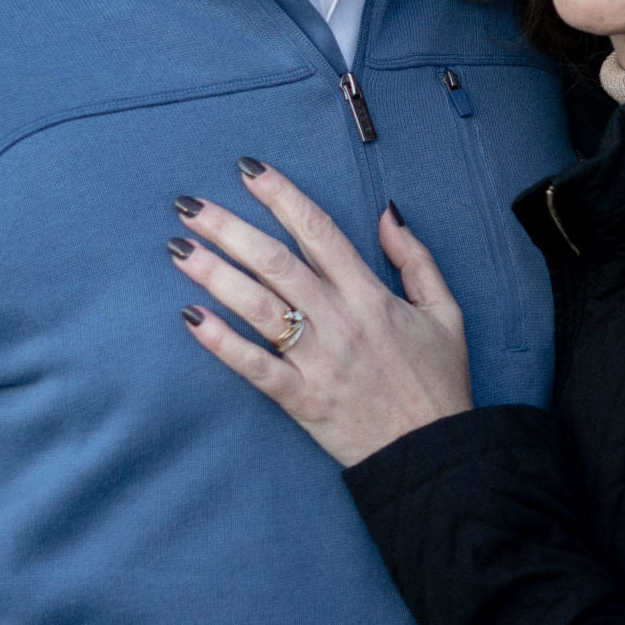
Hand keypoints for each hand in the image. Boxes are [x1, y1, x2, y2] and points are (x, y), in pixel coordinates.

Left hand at [167, 161, 473, 467]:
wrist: (433, 453)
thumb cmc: (438, 382)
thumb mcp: (445, 311)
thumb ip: (415, 259)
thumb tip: (386, 213)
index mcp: (370, 294)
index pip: (318, 231)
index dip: (281, 196)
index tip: (249, 170)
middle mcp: (338, 320)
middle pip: (275, 262)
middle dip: (230, 228)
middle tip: (189, 205)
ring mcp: (317, 361)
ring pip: (258, 306)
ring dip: (215, 274)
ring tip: (180, 249)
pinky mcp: (300, 399)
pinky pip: (254, 366)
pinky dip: (221, 342)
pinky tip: (191, 318)